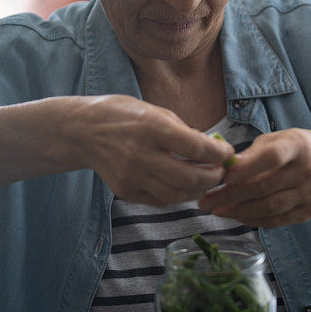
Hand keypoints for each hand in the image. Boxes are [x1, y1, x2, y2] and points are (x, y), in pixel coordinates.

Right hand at [68, 95, 234, 206]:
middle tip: (220, 171)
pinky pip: (160, 200)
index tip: (228, 153)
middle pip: (189, 178)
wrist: (82, 130)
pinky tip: (183, 184)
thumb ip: (184, 131)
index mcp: (152, 128)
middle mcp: (141, 154)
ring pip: (176, 195)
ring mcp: (131, 176)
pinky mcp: (125, 191)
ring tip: (205, 179)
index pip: (196, 148)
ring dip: (197, 190)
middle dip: (212, 177)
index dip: (219, 154)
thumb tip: (213, 148)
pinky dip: (177, 194)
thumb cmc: (124, 115)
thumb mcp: (156, 111)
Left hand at [198, 128, 310, 227]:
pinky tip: (238, 216)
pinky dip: (255, 220)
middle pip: (266, 187)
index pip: (272, 157)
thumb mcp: (279, 139)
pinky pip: (278, 220)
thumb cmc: (298, 149)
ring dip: (239, 211)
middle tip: (206, 201)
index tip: (222, 177)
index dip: (247, 168)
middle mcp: (307, 170)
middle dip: (231, 196)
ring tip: (218, 211)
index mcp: (298, 145)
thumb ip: (253, 153)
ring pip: (270, 207)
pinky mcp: (310, 211)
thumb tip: (223, 168)